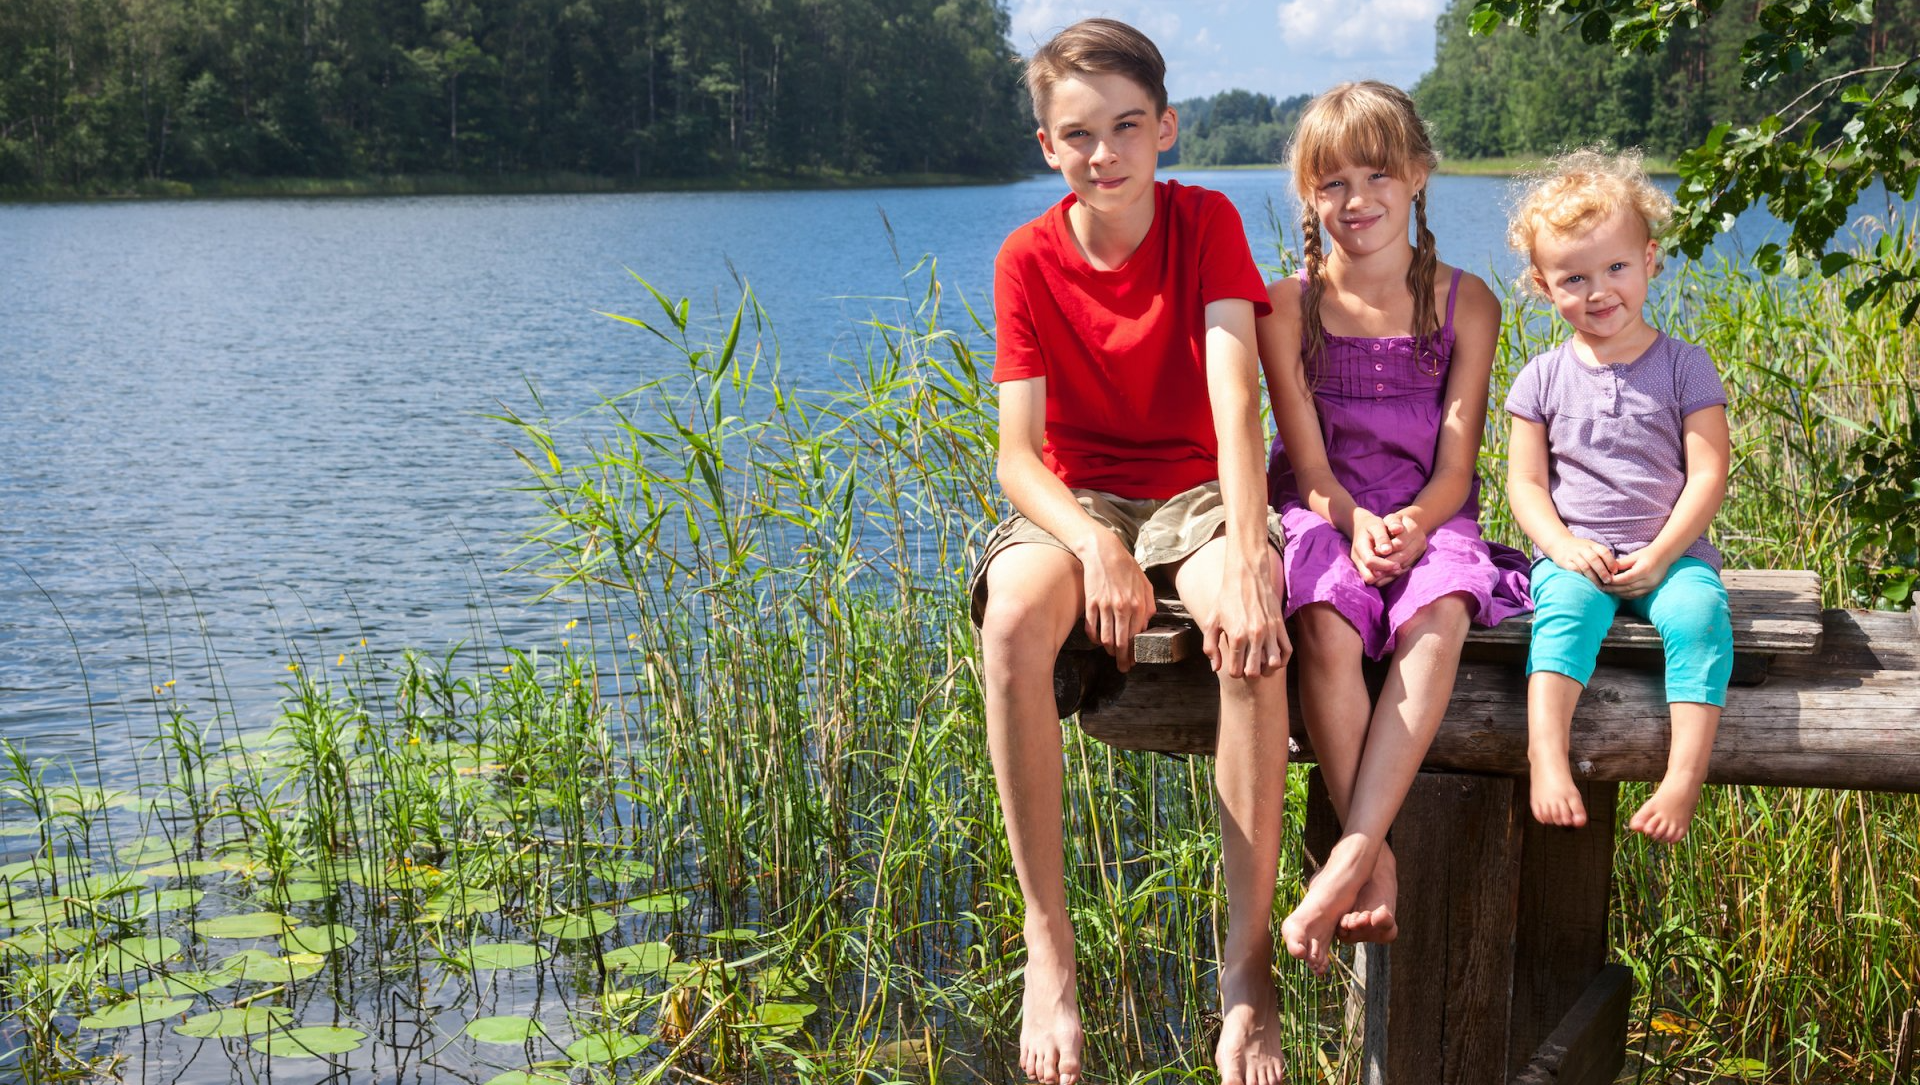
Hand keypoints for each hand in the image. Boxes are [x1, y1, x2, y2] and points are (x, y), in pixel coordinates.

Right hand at [1078, 531, 1156, 670]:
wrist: (1104, 552)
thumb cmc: (1126, 566)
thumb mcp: (1145, 584)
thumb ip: (1149, 606)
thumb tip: (1146, 625)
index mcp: (1138, 604)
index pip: (1136, 636)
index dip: (1135, 652)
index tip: (1134, 660)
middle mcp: (1122, 608)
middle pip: (1121, 643)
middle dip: (1122, 659)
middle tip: (1123, 667)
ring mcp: (1105, 606)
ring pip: (1105, 639)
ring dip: (1108, 650)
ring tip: (1111, 653)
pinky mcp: (1091, 603)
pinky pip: (1091, 629)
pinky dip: (1094, 638)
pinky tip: (1098, 640)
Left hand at [1205, 555, 1291, 678]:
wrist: (1246, 577)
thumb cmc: (1226, 599)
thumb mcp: (1211, 622)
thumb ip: (1210, 647)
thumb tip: (1215, 667)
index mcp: (1236, 637)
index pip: (1237, 671)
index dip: (1234, 671)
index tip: (1233, 665)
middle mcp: (1254, 637)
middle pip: (1255, 672)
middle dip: (1248, 672)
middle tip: (1246, 664)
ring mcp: (1270, 632)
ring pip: (1273, 664)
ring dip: (1266, 667)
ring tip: (1259, 661)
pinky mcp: (1280, 626)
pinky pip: (1287, 651)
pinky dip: (1281, 659)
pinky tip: (1272, 655)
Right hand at [1347, 509, 1404, 585]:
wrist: (1359, 525)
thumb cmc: (1371, 524)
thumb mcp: (1377, 525)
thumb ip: (1382, 537)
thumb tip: (1387, 551)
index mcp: (1360, 547)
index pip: (1370, 562)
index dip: (1385, 565)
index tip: (1398, 564)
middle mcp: (1357, 559)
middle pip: (1369, 577)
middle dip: (1384, 574)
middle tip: (1398, 567)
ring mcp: (1358, 564)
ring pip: (1371, 580)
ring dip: (1384, 577)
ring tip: (1397, 568)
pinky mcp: (1363, 567)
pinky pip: (1373, 578)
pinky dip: (1383, 576)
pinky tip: (1393, 568)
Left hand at [1380, 510, 1428, 574]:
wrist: (1406, 526)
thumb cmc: (1393, 523)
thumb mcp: (1391, 519)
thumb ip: (1392, 523)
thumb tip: (1396, 530)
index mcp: (1413, 528)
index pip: (1400, 543)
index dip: (1387, 549)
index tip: (1374, 554)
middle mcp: (1420, 540)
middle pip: (1404, 555)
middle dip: (1388, 562)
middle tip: (1374, 568)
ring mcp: (1420, 551)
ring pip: (1405, 564)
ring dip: (1391, 570)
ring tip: (1377, 573)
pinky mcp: (1418, 558)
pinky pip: (1406, 568)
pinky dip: (1394, 573)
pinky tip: (1383, 576)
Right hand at [1546, 535, 1617, 587]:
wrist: (1559, 543)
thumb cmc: (1580, 549)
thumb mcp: (1591, 547)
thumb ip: (1601, 556)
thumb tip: (1616, 571)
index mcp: (1592, 545)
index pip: (1603, 551)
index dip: (1610, 562)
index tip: (1615, 572)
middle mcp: (1582, 549)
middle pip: (1594, 559)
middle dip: (1603, 571)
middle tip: (1608, 581)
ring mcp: (1573, 555)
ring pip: (1585, 566)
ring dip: (1593, 577)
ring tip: (1600, 586)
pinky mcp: (1565, 562)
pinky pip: (1574, 570)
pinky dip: (1582, 577)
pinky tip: (1587, 583)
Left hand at [1604, 548, 1671, 598]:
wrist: (1664, 556)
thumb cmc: (1647, 554)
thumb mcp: (1633, 556)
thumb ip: (1621, 564)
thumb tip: (1607, 570)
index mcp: (1644, 570)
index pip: (1625, 579)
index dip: (1613, 581)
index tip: (1603, 580)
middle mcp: (1649, 581)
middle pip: (1627, 588)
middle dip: (1613, 589)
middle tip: (1602, 587)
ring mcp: (1651, 587)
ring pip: (1631, 594)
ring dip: (1618, 593)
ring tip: (1608, 590)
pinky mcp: (1651, 590)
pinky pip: (1636, 596)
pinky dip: (1626, 595)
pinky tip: (1618, 592)